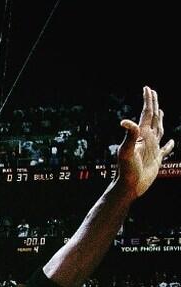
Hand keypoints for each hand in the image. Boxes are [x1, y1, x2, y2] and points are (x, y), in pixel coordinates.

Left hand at [115, 86, 173, 200]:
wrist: (129, 187)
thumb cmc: (126, 170)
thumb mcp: (126, 152)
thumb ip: (129, 136)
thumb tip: (124, 122)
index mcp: (142, 135)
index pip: (146, 114)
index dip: (148, 101)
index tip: (147, 88)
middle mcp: (147, 140)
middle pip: (152, 118)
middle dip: (153, 104)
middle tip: (152, 92)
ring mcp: (152, 149)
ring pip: (159, 130)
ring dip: (160, 120)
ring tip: (160, 112)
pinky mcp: (156, 159)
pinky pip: (166, 150)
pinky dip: (170, 145)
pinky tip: (172, 142)